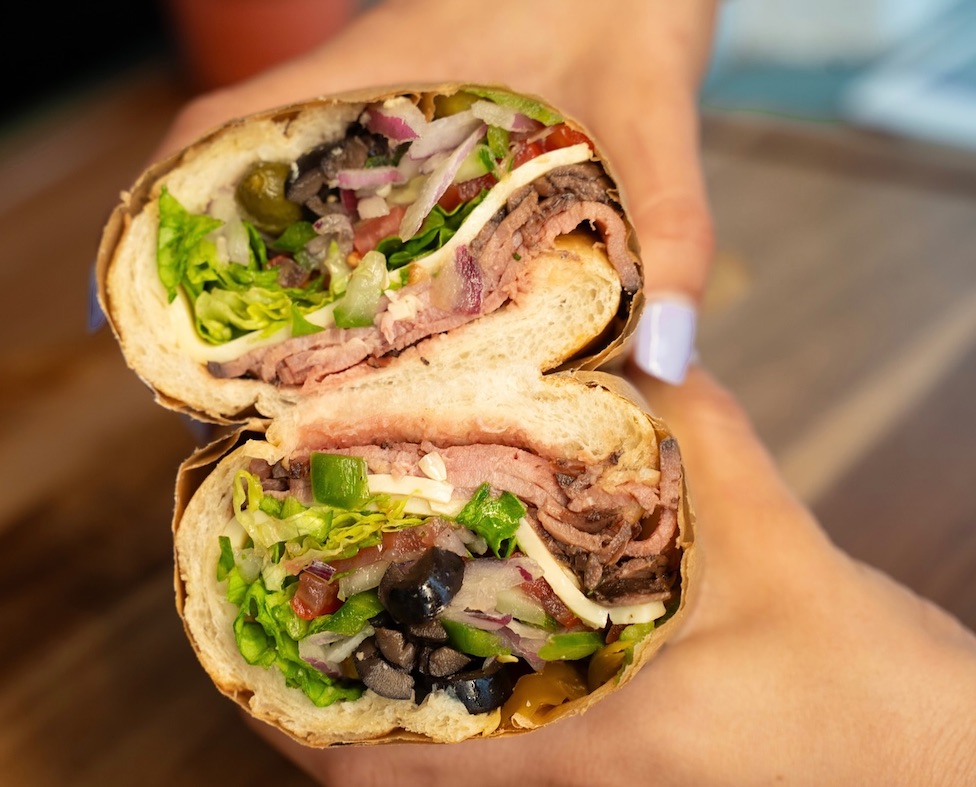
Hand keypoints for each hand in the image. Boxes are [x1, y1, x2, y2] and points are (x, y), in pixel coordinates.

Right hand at [158, 0, 716, 382]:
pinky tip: (337, 324)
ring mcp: (368, 108)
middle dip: (191, 280)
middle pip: (222, 183)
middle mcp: (346, 96)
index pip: (212, 134)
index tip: (118, 316)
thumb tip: (658, 362)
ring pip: (268, 191)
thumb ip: (667, 223)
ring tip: (245, 380)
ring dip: (242, 272)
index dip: (148, 220)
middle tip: (195, 388)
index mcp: (368, 80)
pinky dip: (305, 251)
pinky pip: (325, 188)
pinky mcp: (405, 117)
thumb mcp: (648, 101)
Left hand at [252, 366, 975, 785]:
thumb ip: (702, 442)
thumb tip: (636, 345)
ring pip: (454, 769)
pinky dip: (466, 711)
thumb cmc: (863, 693)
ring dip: (393, 713)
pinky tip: (467, 647)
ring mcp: (600, 786)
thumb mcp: (779, 554)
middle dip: (331, 714)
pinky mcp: (629, 771)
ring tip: (340, 635)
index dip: (303, 735)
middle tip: (270, 635)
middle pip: (401, 777)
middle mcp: (574, 785)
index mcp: (588, 755)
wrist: (935, 764)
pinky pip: (514, 754)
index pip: (397, 773)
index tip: (242, 677)